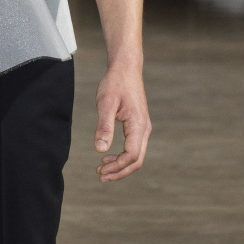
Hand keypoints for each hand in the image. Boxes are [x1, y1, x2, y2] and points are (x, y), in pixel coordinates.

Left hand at [93, 65, 151, 181]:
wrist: (126, 68)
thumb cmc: (115, 83)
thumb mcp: (105, 104)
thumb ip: (104, 127)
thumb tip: (100, 149)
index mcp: (138, 124)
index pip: (132, 155)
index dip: (117, 167)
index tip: (100, 170)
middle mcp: (144, 128)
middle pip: (137, 160)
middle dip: (119, 171)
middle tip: (100, 176)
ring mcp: (143, 127)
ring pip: (136, 155)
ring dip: (120, 166)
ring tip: (101, 168)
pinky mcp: (138, 126)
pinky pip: (134, 147)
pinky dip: (122, 156)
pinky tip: (107, 156)